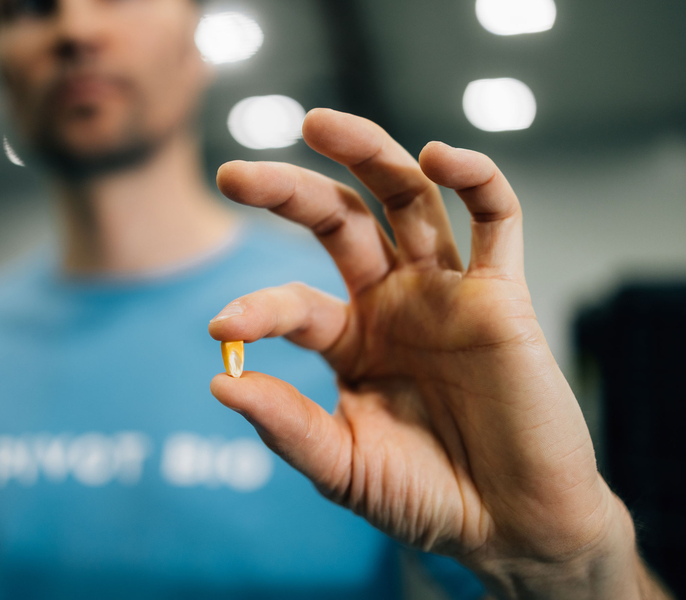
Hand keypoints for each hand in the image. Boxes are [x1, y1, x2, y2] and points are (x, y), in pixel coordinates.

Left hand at [209, 109, 658, 598]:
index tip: (224, 327)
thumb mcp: (343, 465)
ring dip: (368, 153)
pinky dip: (475, 180)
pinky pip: (497, 219)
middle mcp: (393, 301)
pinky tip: (439, 157)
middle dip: (289, 191)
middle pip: (340, 219)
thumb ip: (288, 425)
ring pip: (409, 198)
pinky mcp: (502, 294)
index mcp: (350, 337)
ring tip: (319, 123)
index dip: (259, 309)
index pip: (294, 303)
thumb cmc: (426, 495)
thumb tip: (219, 382)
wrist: (510, 522)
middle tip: (233, 174)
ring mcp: (445, 291)